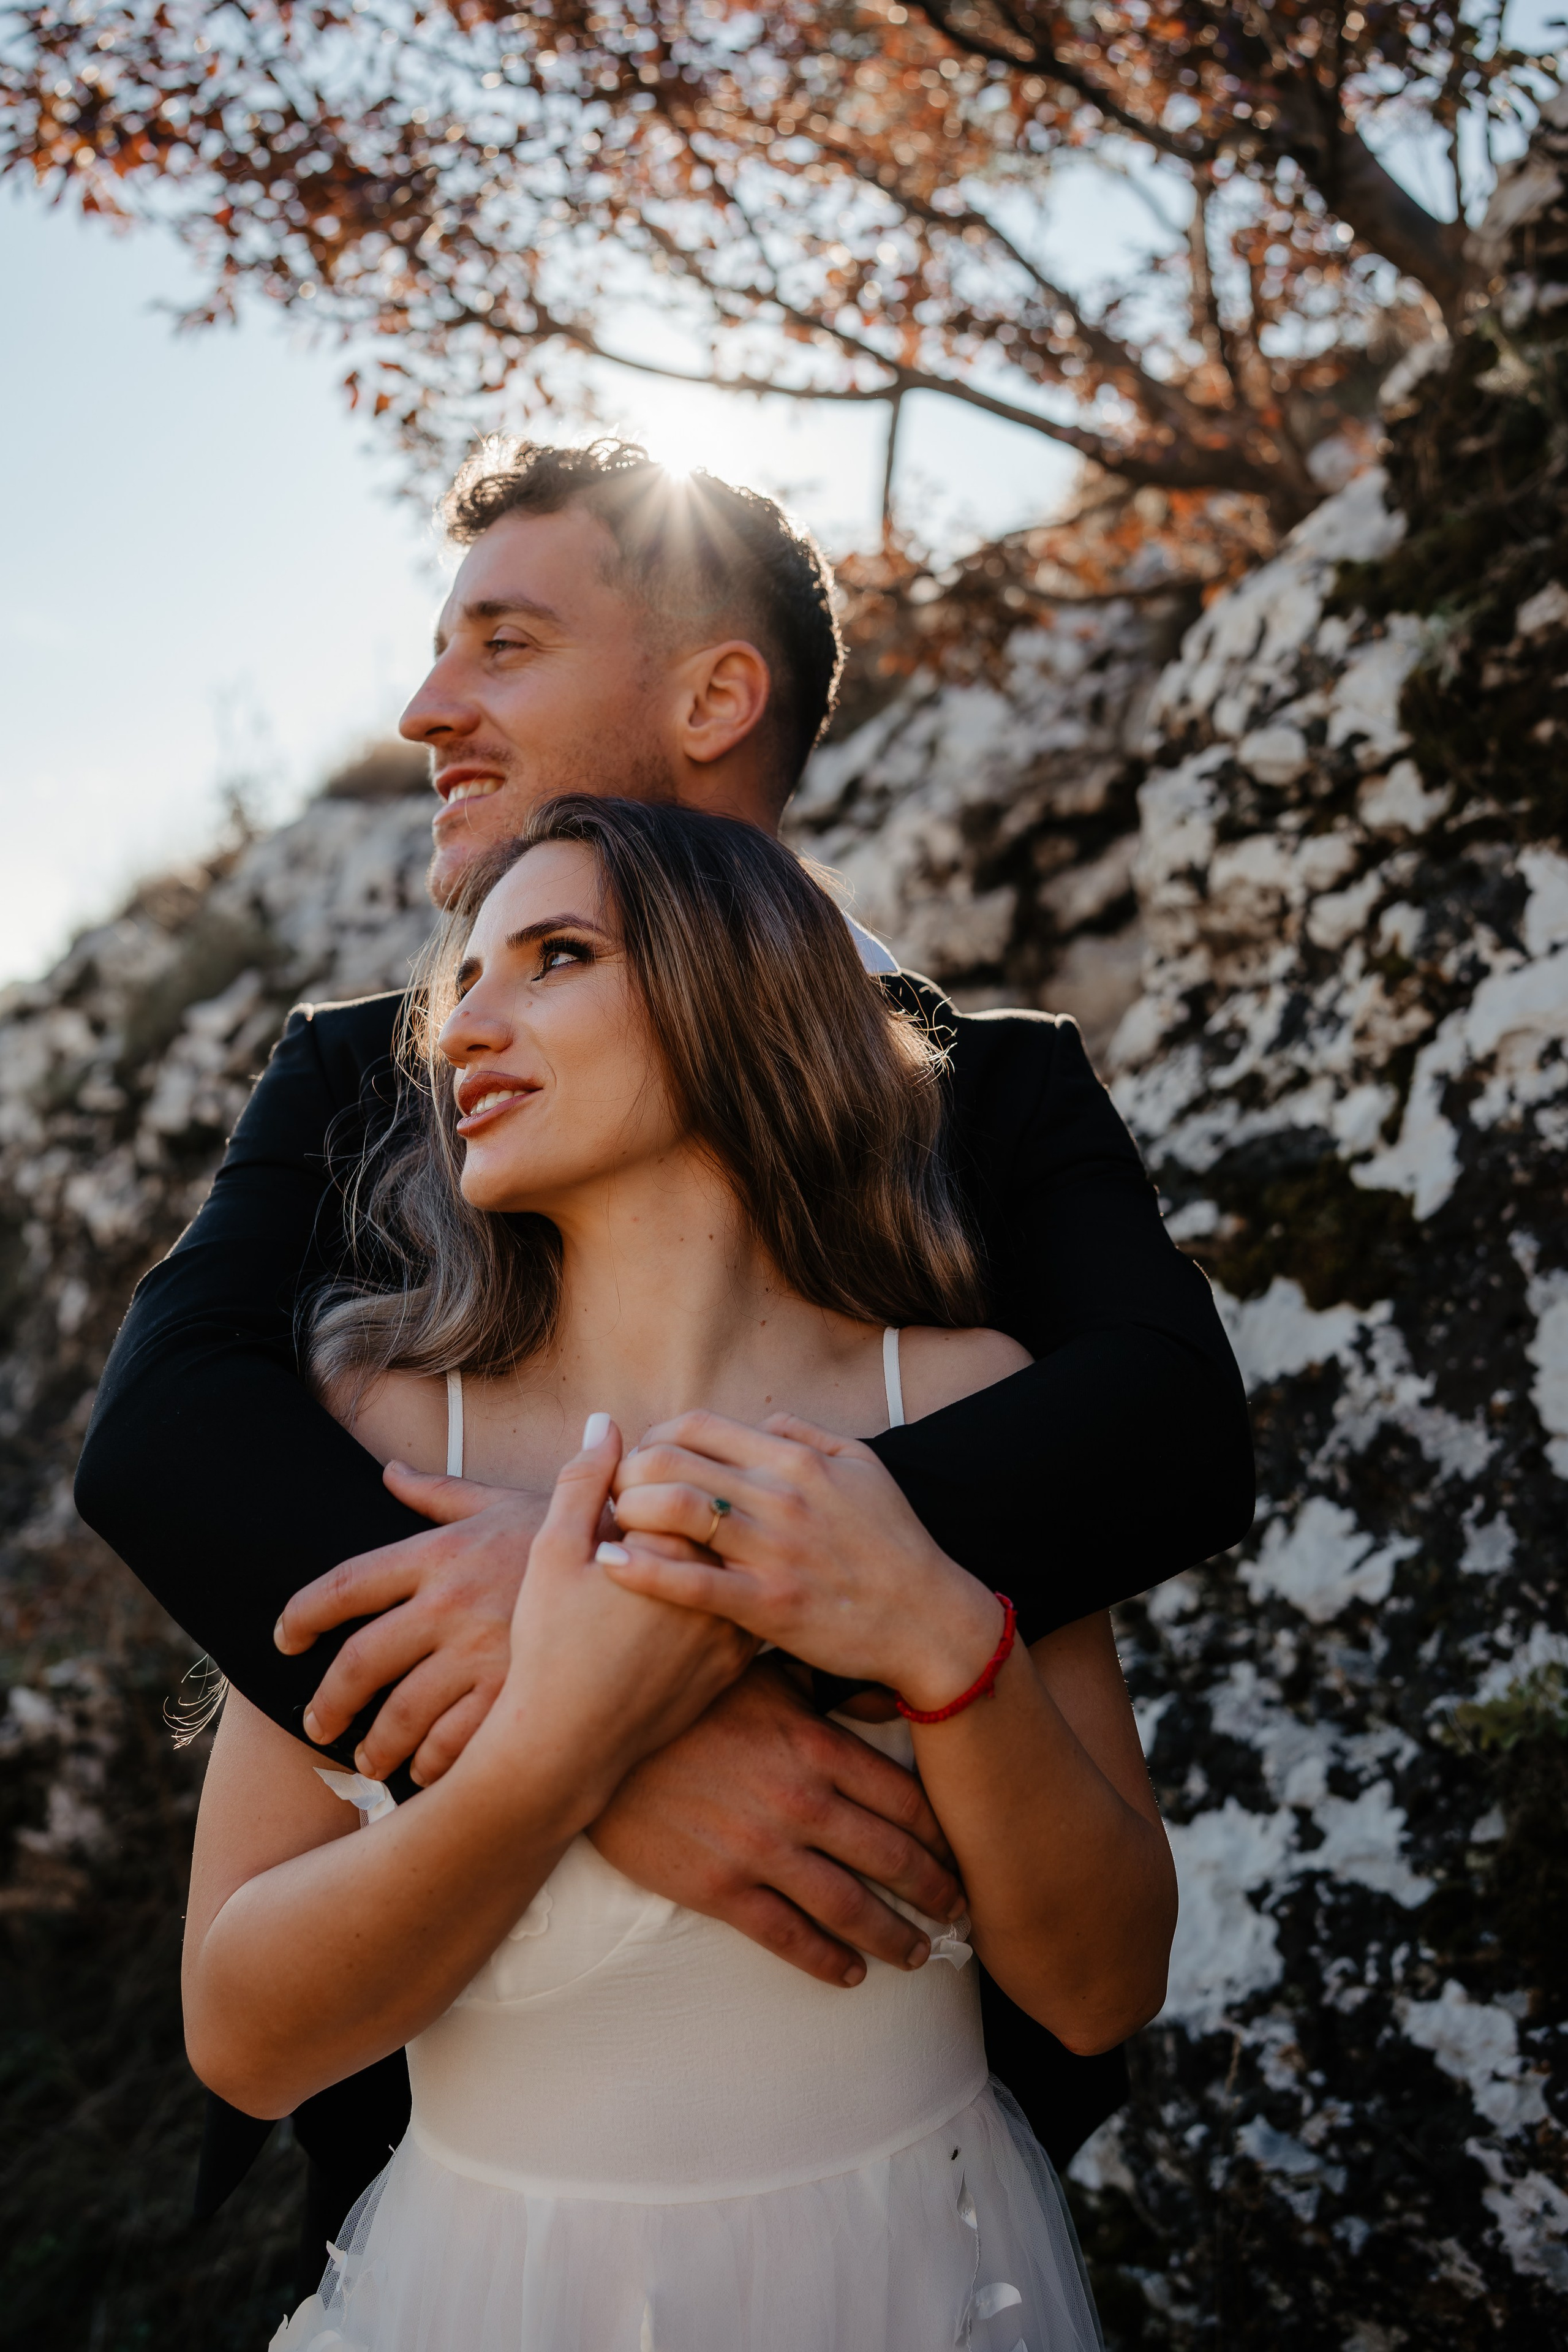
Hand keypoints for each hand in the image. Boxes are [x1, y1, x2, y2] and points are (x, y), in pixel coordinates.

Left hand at [275, 1464, 547, 1785]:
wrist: (652, 1556)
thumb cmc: (573, 1528)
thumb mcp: (501, 1501)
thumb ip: (439, 1493)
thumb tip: (389, 1473)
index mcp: (440, 1552)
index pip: (344, 1585)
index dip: (302, 1615)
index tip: (285, 1639)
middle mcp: (450, 1602)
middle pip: (359, 1663)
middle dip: (329, 1703)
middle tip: (316, 1724)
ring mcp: (483, 1651)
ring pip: (402, 1715)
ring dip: (377, 1747)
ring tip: (369, 1760)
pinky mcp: (517, 1692)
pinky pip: (456, 1745)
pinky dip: (435, 1766)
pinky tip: (428, 1774)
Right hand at [493, 1418, 757, 1805]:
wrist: (566, 1747)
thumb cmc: (551, 1647)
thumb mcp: (553, 1552)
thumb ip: (583, 1480)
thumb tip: (605, 1422)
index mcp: (677, 1545)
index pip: (686, 1479)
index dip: (651, 1481)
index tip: (620, 1504)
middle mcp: (720, 1583)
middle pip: (718, 1518)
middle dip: (685, 1512)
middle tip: (633, 1537)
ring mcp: (735, 1627)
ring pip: (735, 1563)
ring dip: (709, 1553)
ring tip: (657, 1570)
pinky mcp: (736, 1666)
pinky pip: (741, 1609)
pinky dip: (719, 1596)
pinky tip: (679, 1605)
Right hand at [589, 1655, 965, 1984]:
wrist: (594, 1738)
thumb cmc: (686, 1699)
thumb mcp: (763, 1675)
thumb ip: (828, 1688)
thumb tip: (890, 1690)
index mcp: (817, 1746)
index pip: (905, 1800)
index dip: (944, 1836)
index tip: (965, 1855)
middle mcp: (801, 1802)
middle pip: (892, 1858)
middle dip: (935, 1891)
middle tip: (961, 1914)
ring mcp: (761, 1849)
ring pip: (849, 1907)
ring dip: (894, 1937)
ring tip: (919, 1953)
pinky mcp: (719, 1887)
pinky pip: (788, 1937)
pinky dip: (827, 1962)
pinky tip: (850, 1975)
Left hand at [606, 1410, 1001, 1708]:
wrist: (930, 1619)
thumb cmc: (894, 1543)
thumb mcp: (863, 1467)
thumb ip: (806, 1435)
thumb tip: (759, 1421)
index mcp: (796, 1459)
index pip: (696, 1426)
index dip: (652, 1437)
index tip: (640, 1461)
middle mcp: (780, 1496)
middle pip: (671, 1459)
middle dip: (626, 1472)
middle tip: (613, 1495)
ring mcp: (773, 1551)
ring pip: (674, 1509)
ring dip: (627, 1512)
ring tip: (612, 1529)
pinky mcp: (769, 1606)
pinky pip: (691, 1583)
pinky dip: (642, 1571)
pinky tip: (610, 1567)